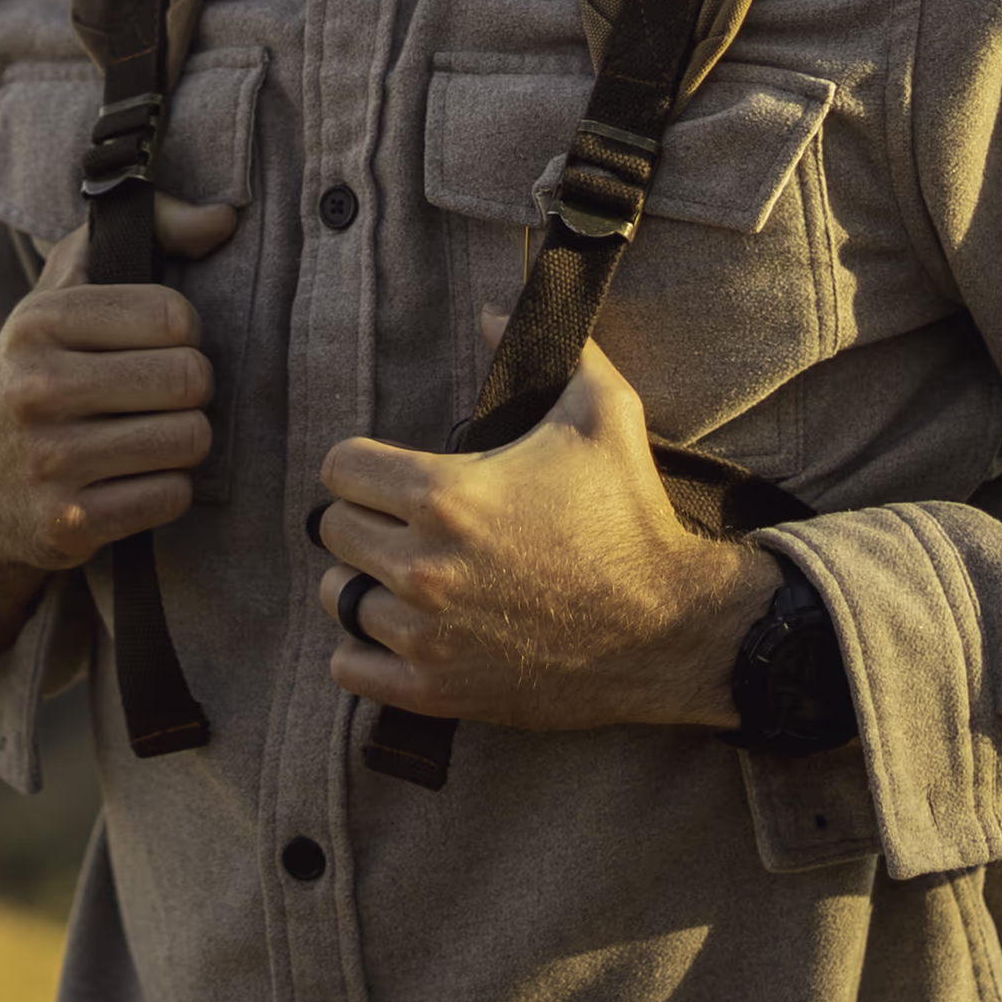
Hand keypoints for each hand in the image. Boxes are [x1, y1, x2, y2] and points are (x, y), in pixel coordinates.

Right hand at [0, 192, 235, 668]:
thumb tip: (224, 217)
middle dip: (189, 390)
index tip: (154, 346)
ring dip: (182, 441)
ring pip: (189, 440)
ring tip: (147, 436)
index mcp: (38, 322)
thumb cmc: (45, 369)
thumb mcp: (72, 288)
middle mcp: (34, 389)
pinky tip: (131, 479)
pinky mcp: (67, 524)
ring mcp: (48, 462)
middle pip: (189, 379)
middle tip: (158, 397)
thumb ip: (150, 230)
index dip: (183, 333)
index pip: (174, 316)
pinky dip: (166, 490)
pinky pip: (171, 497)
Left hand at [311, 322, 780, 732]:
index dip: (362, 465)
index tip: (390, 475)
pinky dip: (365, 651)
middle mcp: (422, 566)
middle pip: (333, 531)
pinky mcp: (436, 690)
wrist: (669, 629)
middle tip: (404, 525)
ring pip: (338, 598)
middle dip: (365, 521)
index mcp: (445, 495)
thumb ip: (551, 350)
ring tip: (405, 579)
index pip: (339, 469)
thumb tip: (492, 310)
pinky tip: (402, 632)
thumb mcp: (603, 412)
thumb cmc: (631, 517)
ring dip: (365, 585)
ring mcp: (425, 635)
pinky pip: (350, 668)